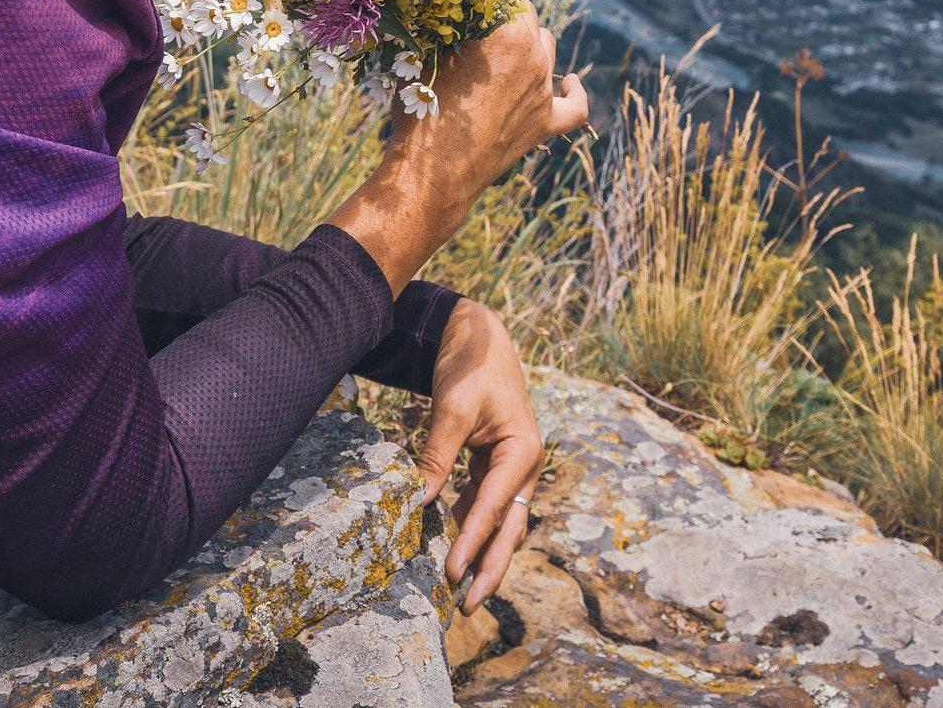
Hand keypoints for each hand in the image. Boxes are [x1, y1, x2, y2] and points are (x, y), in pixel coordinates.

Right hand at [326, 0, 588, 291]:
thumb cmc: (421, 113)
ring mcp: (543, 91)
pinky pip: (576, 105)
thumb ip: (444, 28)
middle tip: (480, 18)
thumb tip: (445, 7)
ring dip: (530, 42)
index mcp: (505, 34)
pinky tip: (571, 82)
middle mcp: (533, 57)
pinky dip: (575, 92)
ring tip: (503, 48)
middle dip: (506, 12)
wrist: (432, 175)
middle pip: (528, 16)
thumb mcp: (424, 59)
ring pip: (548, 48)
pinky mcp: (546, 123)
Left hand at [417, 301, 541, 612]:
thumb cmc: (471, 367)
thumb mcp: (453, 408)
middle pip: (509, 529)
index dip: (472, 543)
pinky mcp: (494, 466)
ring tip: (460, 591)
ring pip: (499, 523)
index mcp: (524, 452)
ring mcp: (511, 469)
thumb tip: (418, 501)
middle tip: (467, 606)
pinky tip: (450, 549)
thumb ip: (438, 456)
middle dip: (489, 568)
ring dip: (481, 554)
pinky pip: (484, 506)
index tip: (452, 573)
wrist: (477, 335)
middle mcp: (524, 466)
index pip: (495, 508)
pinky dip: (469, 528)